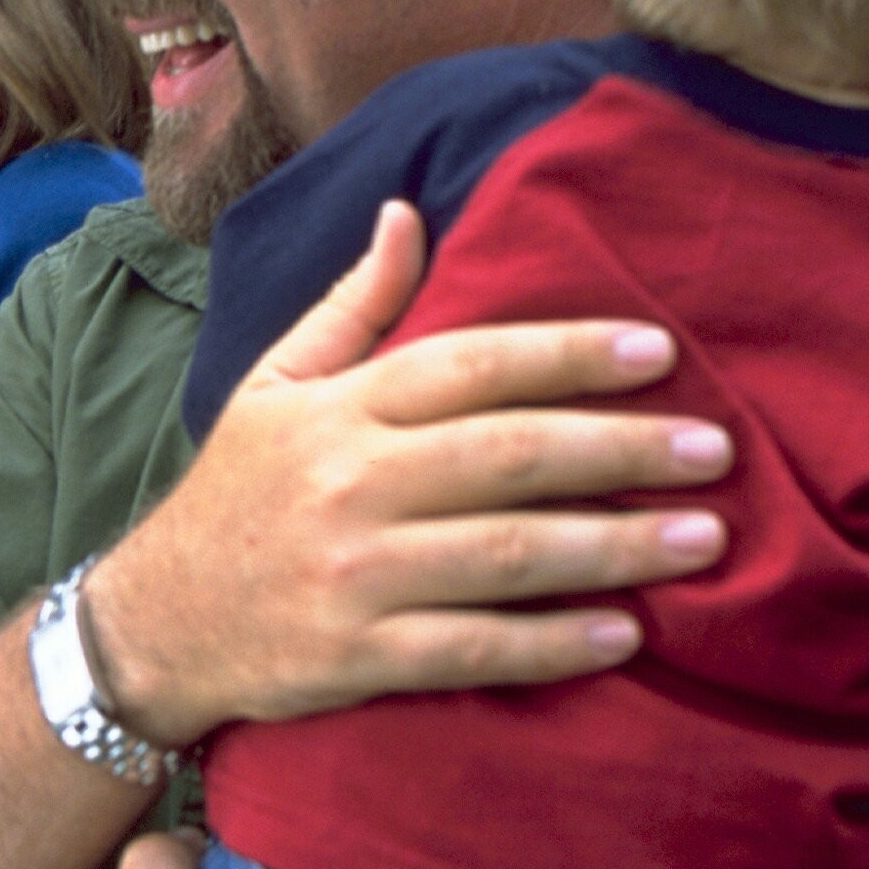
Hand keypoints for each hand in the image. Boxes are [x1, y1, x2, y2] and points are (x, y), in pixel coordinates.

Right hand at [85, 201, 733, 747]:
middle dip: (620, 450)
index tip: (657, 352)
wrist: (152, 625)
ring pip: (505, 555)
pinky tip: (625, 635)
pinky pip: (473, 650)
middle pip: (506, 456)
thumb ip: (355, 305)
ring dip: (614, 547)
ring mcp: (354, 574)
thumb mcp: (274, 383)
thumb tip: (408, 211)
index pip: (468, 365)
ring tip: (704, 539)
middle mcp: (349, 483)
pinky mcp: (358, 656)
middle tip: (716, 450)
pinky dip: (551, 644)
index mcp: (340, 409)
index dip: (565, 354)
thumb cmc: (235, 496)